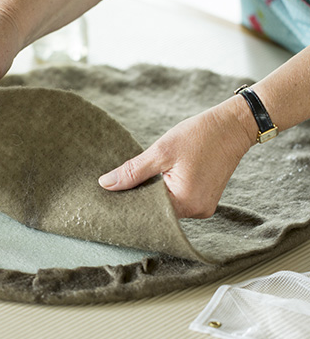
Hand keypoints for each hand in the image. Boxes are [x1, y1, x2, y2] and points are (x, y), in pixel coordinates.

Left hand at [99, 97, 255, 218]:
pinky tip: (158, 178)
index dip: (128, 202)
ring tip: (140, 178)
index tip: (112, 194)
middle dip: (139, 197)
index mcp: (185, 202)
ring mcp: (202, 208)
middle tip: (121, 184)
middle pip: (157, 211)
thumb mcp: (161, 151)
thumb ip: (133, 172)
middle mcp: (196, 211)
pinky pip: (178, 201)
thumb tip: (106, 185)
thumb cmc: (199, 135)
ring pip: (167, 206)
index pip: (147, 211)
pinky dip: (166, 191)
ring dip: (153, 193)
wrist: (233, 126)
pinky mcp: (204, 200)